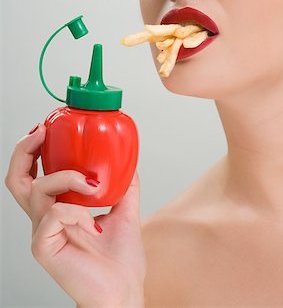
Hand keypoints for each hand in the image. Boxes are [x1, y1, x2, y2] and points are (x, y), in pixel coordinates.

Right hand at [5, 124, 145, 307]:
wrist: (123, 292)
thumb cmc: (119, 259)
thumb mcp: (125, 212)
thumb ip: (124, 187)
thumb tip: (129, 162)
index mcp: (58, 208)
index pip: (33, 174)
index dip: (33, 150)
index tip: (47, 129)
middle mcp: (45, 217)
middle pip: (16, 178)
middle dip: (25, 150)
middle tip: (42, 132)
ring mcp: (43, 232)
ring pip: (36, 189)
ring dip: (65, 176)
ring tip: (91, 182)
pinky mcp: (45, 247)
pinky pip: (53, 214)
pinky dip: (75, 209)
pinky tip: (93, 221)